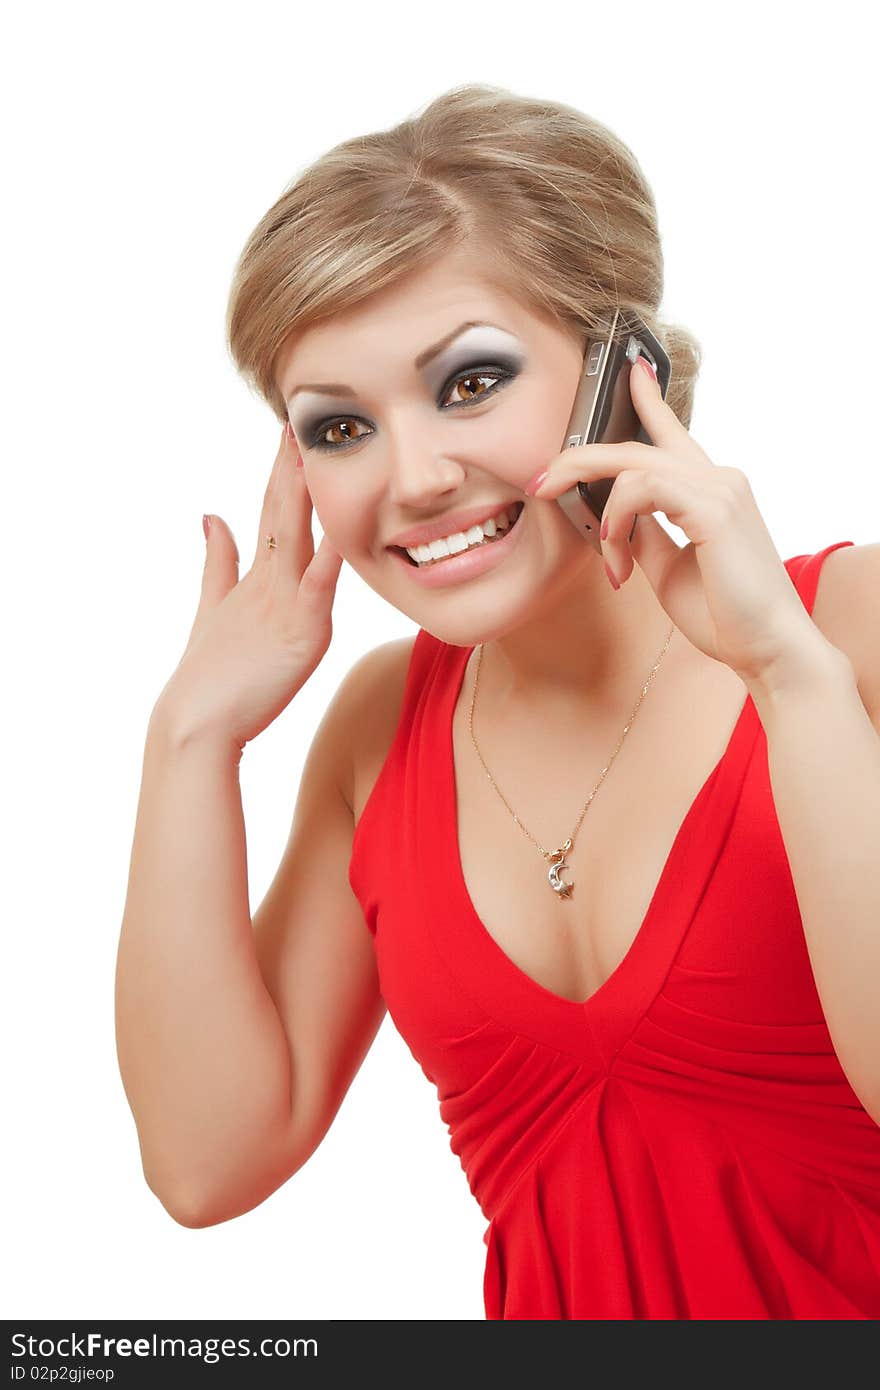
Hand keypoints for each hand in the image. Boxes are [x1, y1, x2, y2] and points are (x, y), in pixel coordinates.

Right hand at [154, 425, 343, 752]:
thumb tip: (210, 514)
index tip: (288, 434)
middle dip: (292, 466)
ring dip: (309, 493)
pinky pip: (321, 586)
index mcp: (256, 577)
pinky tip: (345, 528)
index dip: (280, 472)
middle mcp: (271, 582)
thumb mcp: (214, 609)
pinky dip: (332, 557)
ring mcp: (285, 604)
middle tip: (302, 419)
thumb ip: (217, 562)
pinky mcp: (303, 631)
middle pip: (282, 512)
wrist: (197, 723)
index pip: (270, 512)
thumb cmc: (211, 678)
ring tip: (316, 451)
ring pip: (299, 537)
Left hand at [528, 356, 825, 685]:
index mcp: (710, 489)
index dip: (648, 398)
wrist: (768, 648)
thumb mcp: (667, 568)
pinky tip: (618, 553)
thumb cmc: (725, 614)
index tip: (631, 370)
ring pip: (633, 466)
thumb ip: (642, 534)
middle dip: (578, 460)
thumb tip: (610, 515)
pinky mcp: (716, 508)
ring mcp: (721, 488)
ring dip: (603, 513)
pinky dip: (618, 519)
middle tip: (540, 482)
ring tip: (608, 555)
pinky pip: (643, 489)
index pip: (672, 432)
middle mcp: (719, 478)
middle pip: (634, 447)